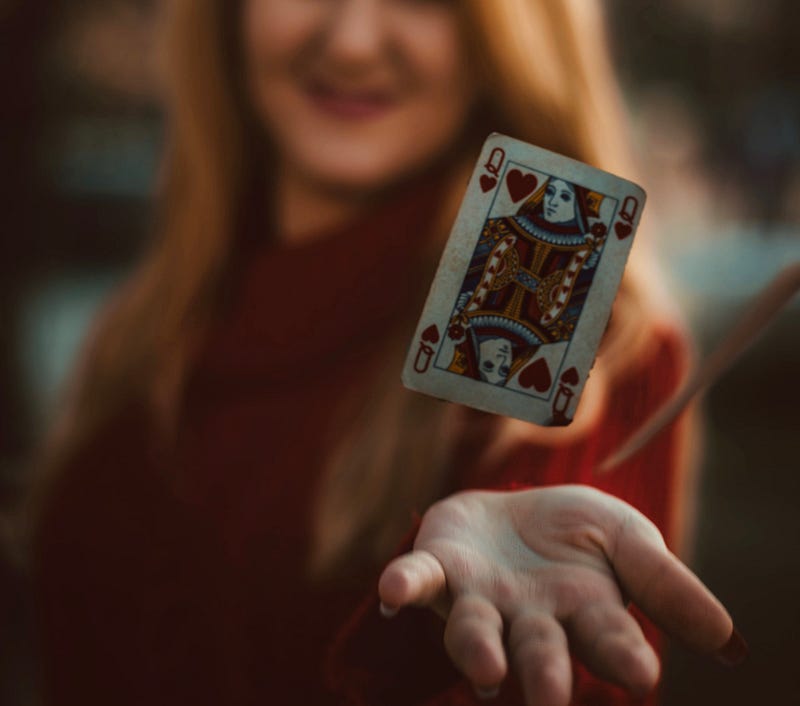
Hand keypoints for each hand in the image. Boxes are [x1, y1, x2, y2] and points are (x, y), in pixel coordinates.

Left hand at [378, 485, 743, 704]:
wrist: (523, 507)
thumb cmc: (580, 537)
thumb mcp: (630, 542)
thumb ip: (669, 586)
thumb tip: (729, 644)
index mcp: (583, 617)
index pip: (609, 642)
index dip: (622, 657)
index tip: (640, 676)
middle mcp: (529, 621)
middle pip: (539, 654)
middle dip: (544, 677)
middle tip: (550, 699)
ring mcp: (479, 598)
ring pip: (475, 632)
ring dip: (476, 650)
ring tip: (486, 670)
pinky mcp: (439, 567)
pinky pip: (417, 579)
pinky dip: (403, 585)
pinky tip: (389, 590)